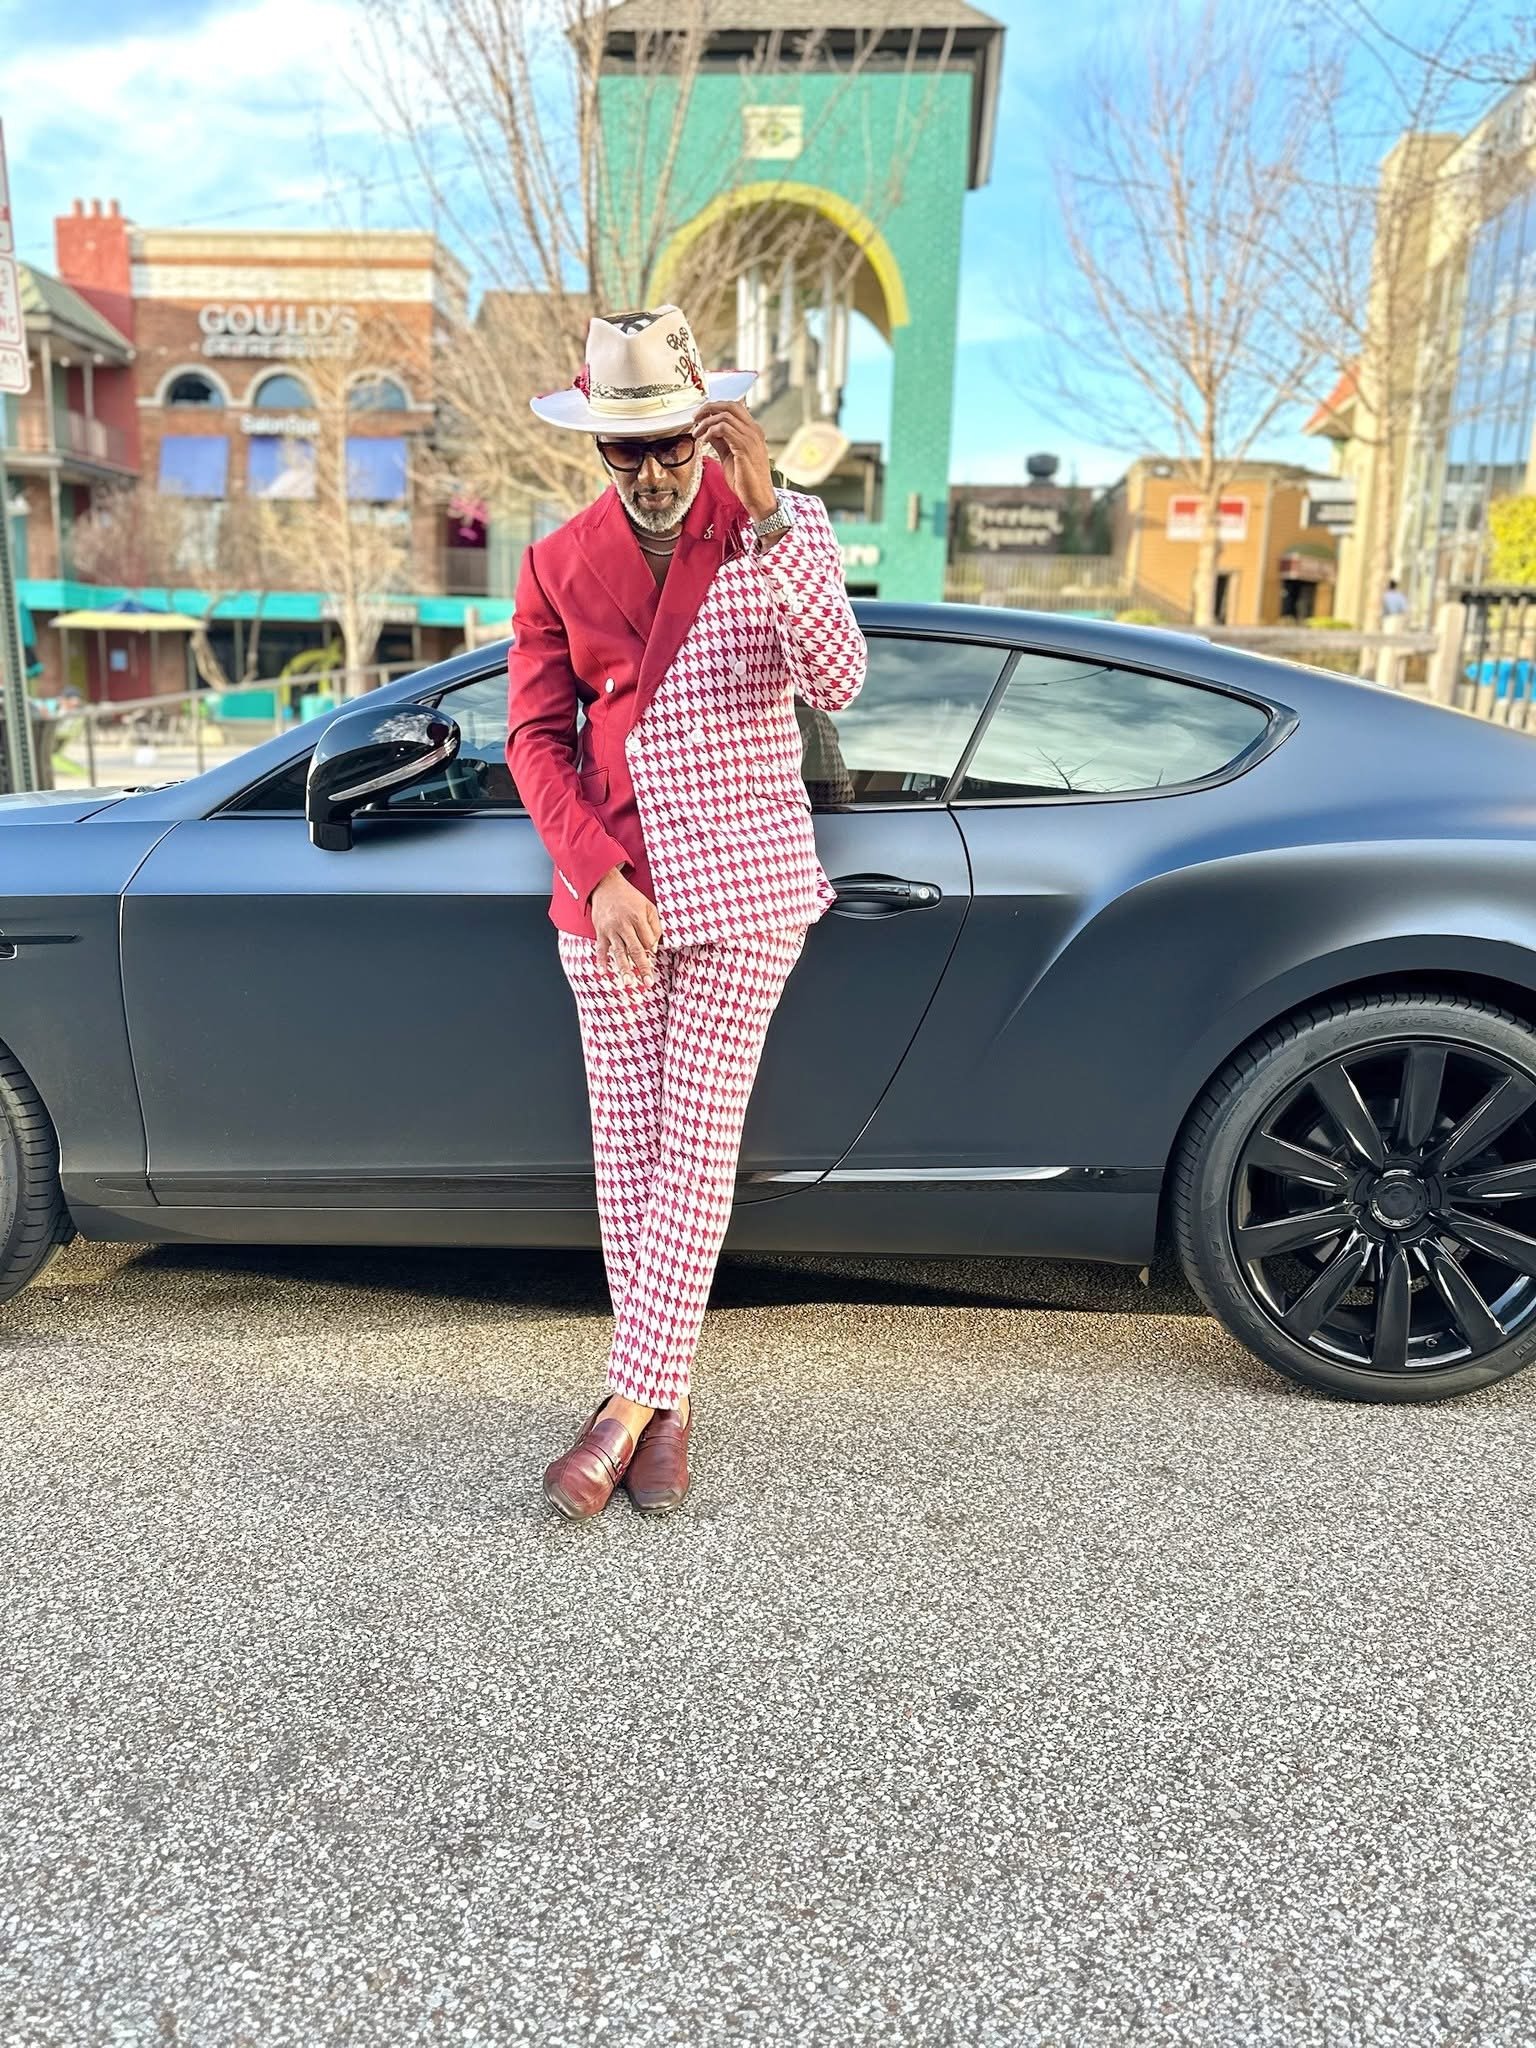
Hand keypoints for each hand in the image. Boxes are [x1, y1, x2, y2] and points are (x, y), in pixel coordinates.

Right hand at [589, 869, 661, 983]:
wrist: (605, 885)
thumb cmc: (629, 897)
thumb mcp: (648, 906)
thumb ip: (655, 926)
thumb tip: (654, 948)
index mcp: (637, 918)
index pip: (648, 941)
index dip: (652, 949)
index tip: (652, 954)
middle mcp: (624, 925)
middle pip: (635, 950)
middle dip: (642, 967)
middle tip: (648, 983)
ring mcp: (610, 929)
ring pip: (618, 952)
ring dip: (624, 969)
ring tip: (628, 983)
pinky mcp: (600, 931)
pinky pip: (601, 949)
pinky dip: (602, 960)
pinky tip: (604, 972)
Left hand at [692, 400, 777, 520]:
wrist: (758, 498)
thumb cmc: (746, 481)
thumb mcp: (730, 455)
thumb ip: (721, 441)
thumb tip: (708, 431)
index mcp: (753, 431)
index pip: (734, 407)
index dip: (715, 407)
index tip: (701, 415)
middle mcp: (754, 431)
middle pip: (730, 405)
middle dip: (708, 408)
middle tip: (695, 418)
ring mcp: (750, 438)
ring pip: (724, 416)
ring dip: (706, 422)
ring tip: (697, 433)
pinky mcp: (744, 447)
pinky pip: (724, 429)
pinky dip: (710, 431)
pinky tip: (704, 440)